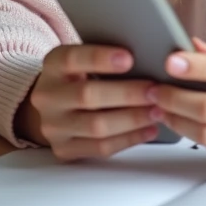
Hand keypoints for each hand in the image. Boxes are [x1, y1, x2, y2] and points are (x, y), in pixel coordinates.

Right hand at [23, 44, 161, 160]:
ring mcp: (53, 126)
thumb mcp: (83, 60)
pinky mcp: (64, 149)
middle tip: (155, 90)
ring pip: (96, 126)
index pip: (72, 59)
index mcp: (52, 66)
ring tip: (157, 110)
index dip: (99, 58)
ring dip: (132, 119)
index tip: (129, 58)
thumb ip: (105, 58)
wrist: (54, 105)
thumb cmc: (80, 76)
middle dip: (127, 93)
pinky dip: (129, 139)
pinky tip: (149, 129)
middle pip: (87, 95)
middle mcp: (47, 96)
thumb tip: (147, 56)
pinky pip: (101, 148)